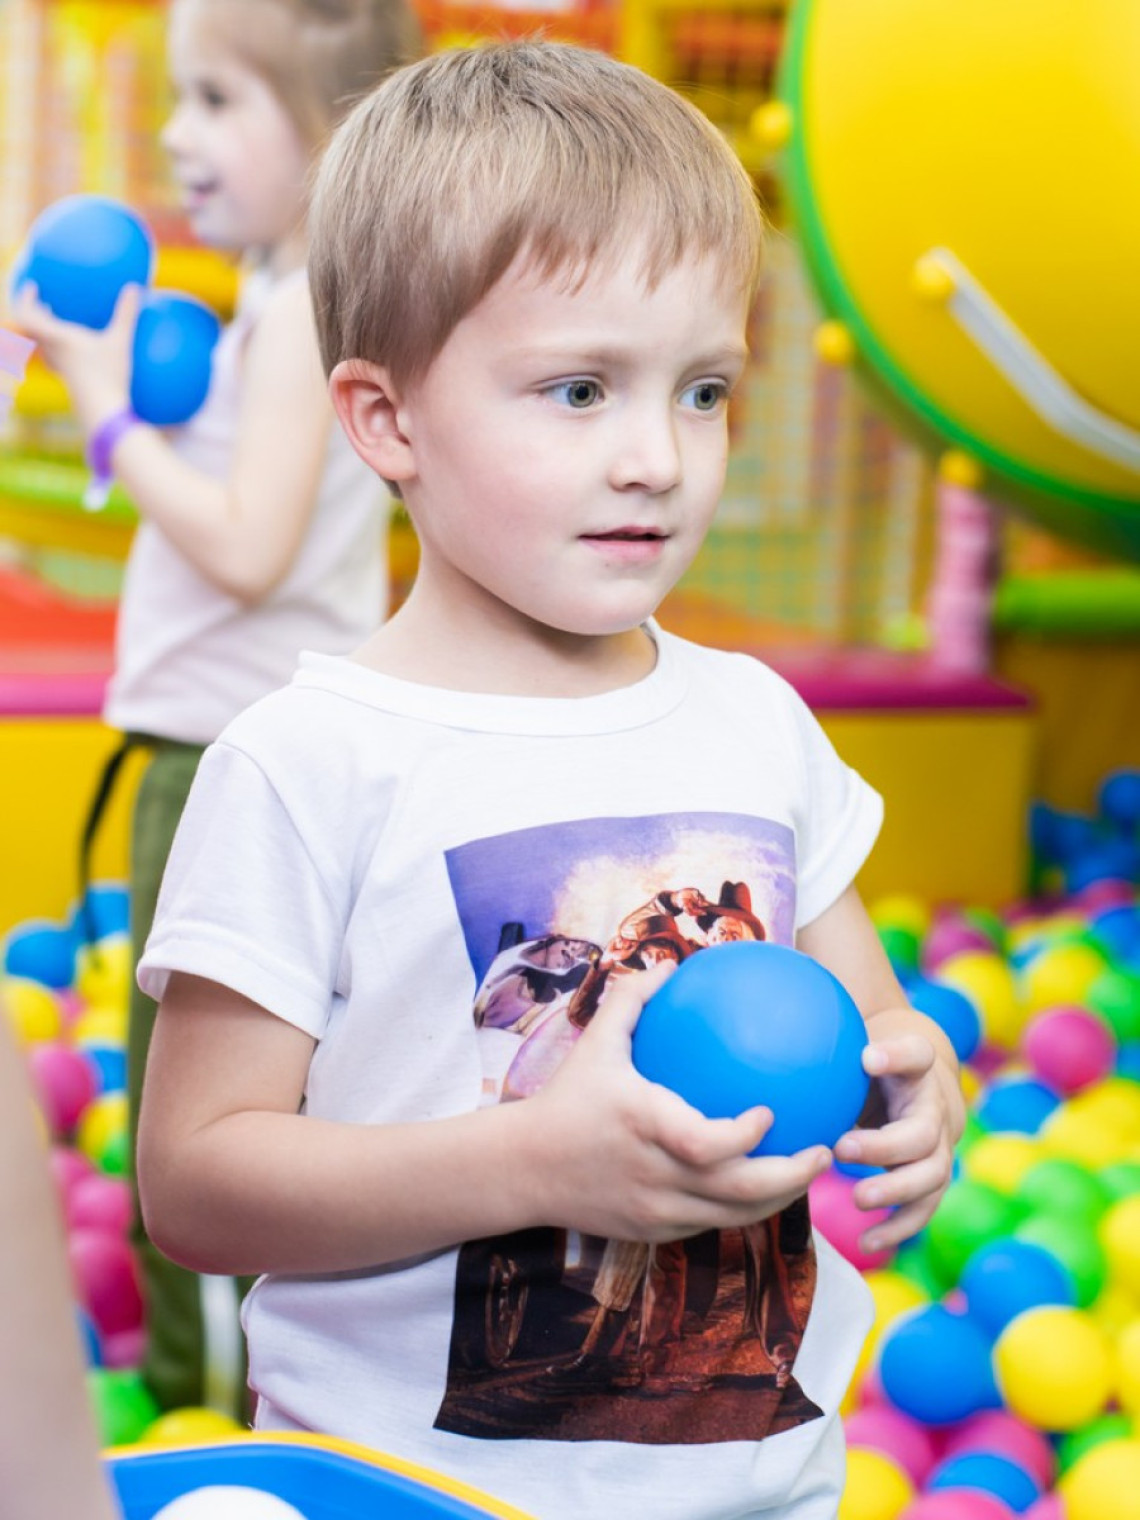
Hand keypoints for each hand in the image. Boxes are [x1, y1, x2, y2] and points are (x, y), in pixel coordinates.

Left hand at [12, 281, 137, 434]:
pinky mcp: (71, 381)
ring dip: (46, 332)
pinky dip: (62, 350)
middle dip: (36, 313)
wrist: (103, 413)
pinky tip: (82, 351)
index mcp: (57, 339)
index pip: (29, 315)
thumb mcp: (121, 342)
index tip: (33, 286)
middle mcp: (53, 353)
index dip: (26, 298)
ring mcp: (61, 369)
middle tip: (43, 302)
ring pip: (44, 346)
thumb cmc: (109, 376)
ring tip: (57, 323)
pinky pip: (59, 360)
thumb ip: (126, 314)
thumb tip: (134, 286)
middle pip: (33, 330)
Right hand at [525, 963, 833, 1242]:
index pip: (706, 1144)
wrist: (523, 1169)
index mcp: (644, 1126)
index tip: (773, 1111)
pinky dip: (745, 1208)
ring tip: (813, 1170)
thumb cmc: (566, 1098)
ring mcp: (657, 1210)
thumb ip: (633, 1000)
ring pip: (734, 1217)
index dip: (746, 1137)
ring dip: (780, 1197)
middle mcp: (656, 1174)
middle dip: (792, 1176)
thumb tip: (672, 964)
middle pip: (738, 1192)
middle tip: (826, 1149)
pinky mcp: (655, 1232)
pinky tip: (768, 1186)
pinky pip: (711, 1223)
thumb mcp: (594, 1043)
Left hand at [834, 1009, 963, 1252]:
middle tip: (842, 1149)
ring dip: (895, 1190)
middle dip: (885, 1146)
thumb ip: (831, 1041)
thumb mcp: (854, 1042)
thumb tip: (789, 1031)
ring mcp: (939, 1148)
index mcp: (917, 1068)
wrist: (913, 1083)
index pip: (916, 1054)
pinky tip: (868, 1243)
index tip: (867, 1057)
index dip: (896, 1056)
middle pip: (925, 1132)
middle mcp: (936, 1108)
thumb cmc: (869, 1060)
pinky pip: (923, 1208)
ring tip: (859, 1199)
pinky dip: (899, 1227)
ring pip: (931, 1175)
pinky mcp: (930, 1179)